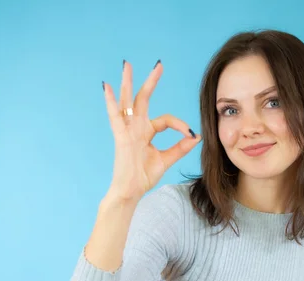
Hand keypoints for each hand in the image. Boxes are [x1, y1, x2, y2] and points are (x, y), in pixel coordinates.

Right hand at [102, 60, 200, 202]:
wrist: (131, 191)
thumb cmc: (144, 176)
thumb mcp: (166, 159)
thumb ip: (180, 147)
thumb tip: (196, 136)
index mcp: (146, 132)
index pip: (166, 120)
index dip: (180, 125)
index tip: (190, 134)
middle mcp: (136, 127)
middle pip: (142, 99)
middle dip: (150, 82)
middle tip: (158, 65)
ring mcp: (127, 130)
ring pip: (127, 102)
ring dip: (128, 83)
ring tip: (127, 65)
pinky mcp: (121, 137)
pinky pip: (115, 116)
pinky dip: (110, 102)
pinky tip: (106, 87)